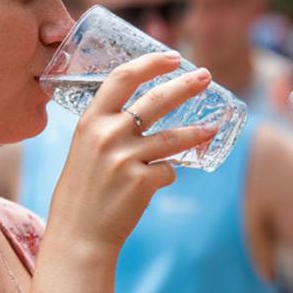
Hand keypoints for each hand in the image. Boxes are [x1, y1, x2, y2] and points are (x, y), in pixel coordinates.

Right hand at [47, 52, 216, 248]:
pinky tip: (157, 183)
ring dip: (197, 132)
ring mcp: (125, 158)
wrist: (79, 236)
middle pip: (156, 100)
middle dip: (186, 85)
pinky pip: (169, 170)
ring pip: (174, 137)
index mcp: (90, 121)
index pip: (122, 77)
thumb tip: (144, 108)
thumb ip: (108, 127)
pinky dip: (168, 174)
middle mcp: (106, 135)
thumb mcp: (85, 149)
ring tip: (212, 128)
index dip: (150, 63)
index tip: (172, 57)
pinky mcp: (142, 181)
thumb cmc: (83, 192)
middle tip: (206, 76)